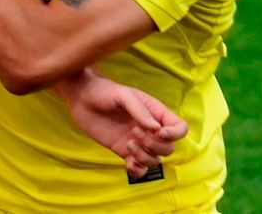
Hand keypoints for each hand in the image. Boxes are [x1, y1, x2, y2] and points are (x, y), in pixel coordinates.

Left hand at [57, 70, 188, 177]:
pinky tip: (127, 163)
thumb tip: (156, 129)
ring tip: (128, 145)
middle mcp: (150, 129)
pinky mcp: (124, 152)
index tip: (158, 132)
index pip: (179, 128)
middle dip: (154, 146)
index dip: (174, 134)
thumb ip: (139, 111)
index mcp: (155, 112)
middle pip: (169, 148)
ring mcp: (138, 142)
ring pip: (155, 161)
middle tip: (133, 133)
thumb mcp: (123, 95)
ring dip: (144, 158)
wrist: (82, 99)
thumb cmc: (104, 91)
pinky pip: (140, 169)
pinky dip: (137, 171)